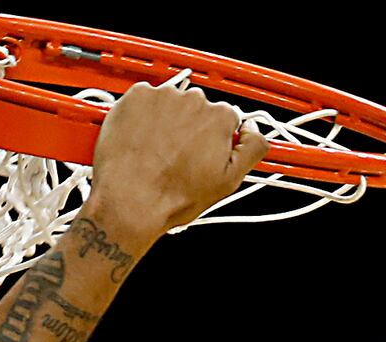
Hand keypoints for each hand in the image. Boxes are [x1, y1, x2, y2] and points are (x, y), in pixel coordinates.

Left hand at [87, 83, 269, 243]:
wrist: (130, 200)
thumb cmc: (173, 197)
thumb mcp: (228, 182)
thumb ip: (252, 149)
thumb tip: (255, 131)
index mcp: (220, 118)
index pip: (224, 118)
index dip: (212, 139)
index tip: (199, 153)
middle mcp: (194, 100)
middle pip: (196, 108)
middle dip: (188, 128)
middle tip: (174, 156)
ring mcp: (163, 96)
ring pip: (169, 103)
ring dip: (164, 120)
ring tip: (154, 152)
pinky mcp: (136, 97)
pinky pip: (143, 100)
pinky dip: (140, 115)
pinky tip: (138, 139)